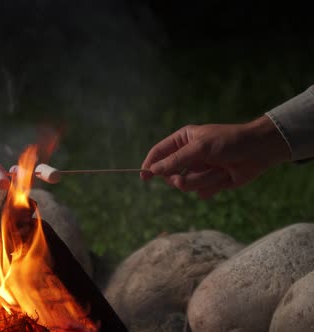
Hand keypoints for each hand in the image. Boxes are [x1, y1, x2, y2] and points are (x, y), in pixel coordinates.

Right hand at [140, 116, 290, 197]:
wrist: (258, 151)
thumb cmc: (229, 142)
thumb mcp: (200, 148)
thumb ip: (175, 160)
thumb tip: (153, 170)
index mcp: (183, 140)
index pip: (159, 152)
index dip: (150, 164)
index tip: (144, 177)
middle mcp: (188, 155)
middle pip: (170, 174)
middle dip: (181, 178)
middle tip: (185, 178)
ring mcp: (199, 170)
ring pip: (186, 186)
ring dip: (202, 180)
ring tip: (218, 171)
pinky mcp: (210, 183)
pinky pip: (201, 193)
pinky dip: (213, 187)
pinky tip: (224, 178)